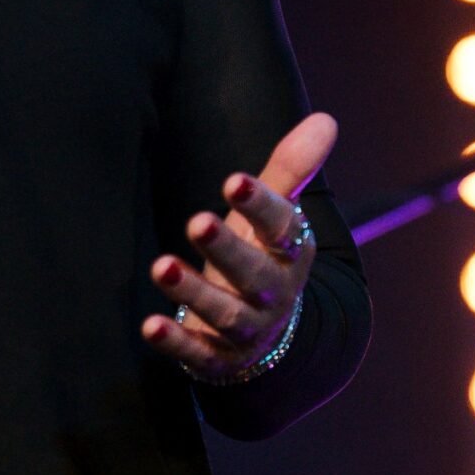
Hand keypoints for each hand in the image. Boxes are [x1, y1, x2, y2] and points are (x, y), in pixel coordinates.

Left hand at [139, 112, 336, 379]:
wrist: (274, 338)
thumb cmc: (262, 255)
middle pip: (253, 273)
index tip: (234, 180)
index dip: (261, 205)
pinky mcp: (217, 356)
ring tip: (161, 266)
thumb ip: (291, 169)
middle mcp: (272, 292)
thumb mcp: (276, 215)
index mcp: (288, 253)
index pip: (281, 228)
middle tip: (196, 220)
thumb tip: (325, 118)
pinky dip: (175, 343)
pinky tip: (150, 326)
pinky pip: (197, 353)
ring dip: (193, 292)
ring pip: (223, 313)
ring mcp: (246, 328)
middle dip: (226, 249)